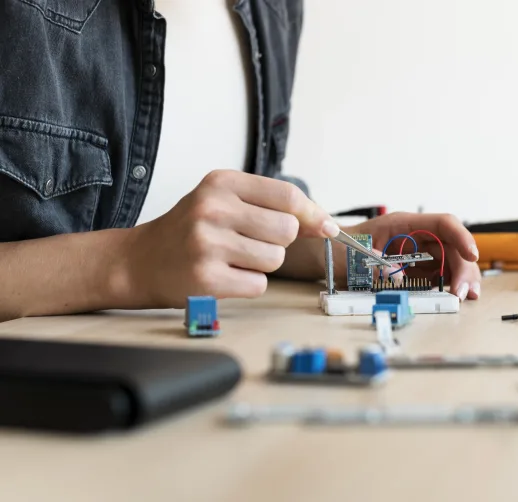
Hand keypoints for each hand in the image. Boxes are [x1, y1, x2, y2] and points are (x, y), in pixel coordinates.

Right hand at [121, 170, 339, 306]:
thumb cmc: (191, 230)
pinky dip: (248, 284)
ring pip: (275, 259)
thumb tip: (328, 225)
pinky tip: (225, 275)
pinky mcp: (206, 278)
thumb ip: (273, 206)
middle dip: (279, 242)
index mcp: (221, 183)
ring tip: (233, 258)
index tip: (325, 227)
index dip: (313, 214)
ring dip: (262, 264)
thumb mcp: (224, 201)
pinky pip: (258, 284)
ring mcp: (207, 244)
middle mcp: (213, 208)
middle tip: (251, 242)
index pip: (288, 195)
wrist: (138, 261)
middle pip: (287, 230)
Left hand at [336, 212, 481, 299]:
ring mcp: (418, 253)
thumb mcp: (351, 254)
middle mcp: (416, 237)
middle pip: (452, 247)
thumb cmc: (339, 248)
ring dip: (462, 278)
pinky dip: (450, 285)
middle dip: (463, 268)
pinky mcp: (416, 268)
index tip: (472, 255)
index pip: (442, 224)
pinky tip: (455, 297)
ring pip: (451, 261)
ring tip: (465, 297)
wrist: (328, 255)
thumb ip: (373, 264)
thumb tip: (397, 275)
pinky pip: (440, 274)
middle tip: (463, 293)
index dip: (461, 237)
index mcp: (404, 225)